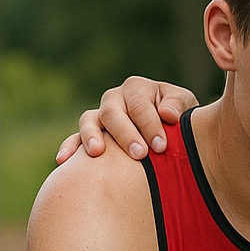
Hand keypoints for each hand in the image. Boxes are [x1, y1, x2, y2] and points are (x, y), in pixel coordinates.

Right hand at [55, 76, 199, 163]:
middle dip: (125, 133)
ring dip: (92, 136)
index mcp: (137, 89)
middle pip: (113, 112)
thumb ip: (178, 106)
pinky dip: (69, 148)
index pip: (140, 105)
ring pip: (89, 121)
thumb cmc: (179, 120)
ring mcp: (100, 117)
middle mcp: (115, 99)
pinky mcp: (92, 136)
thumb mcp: (186, 108)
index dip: (150, 125)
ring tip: (97, 153)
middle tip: (139, 154)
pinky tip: (64, 161)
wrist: (171, 136)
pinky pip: (75, 139)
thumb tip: (167, 114)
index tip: (161, 146)